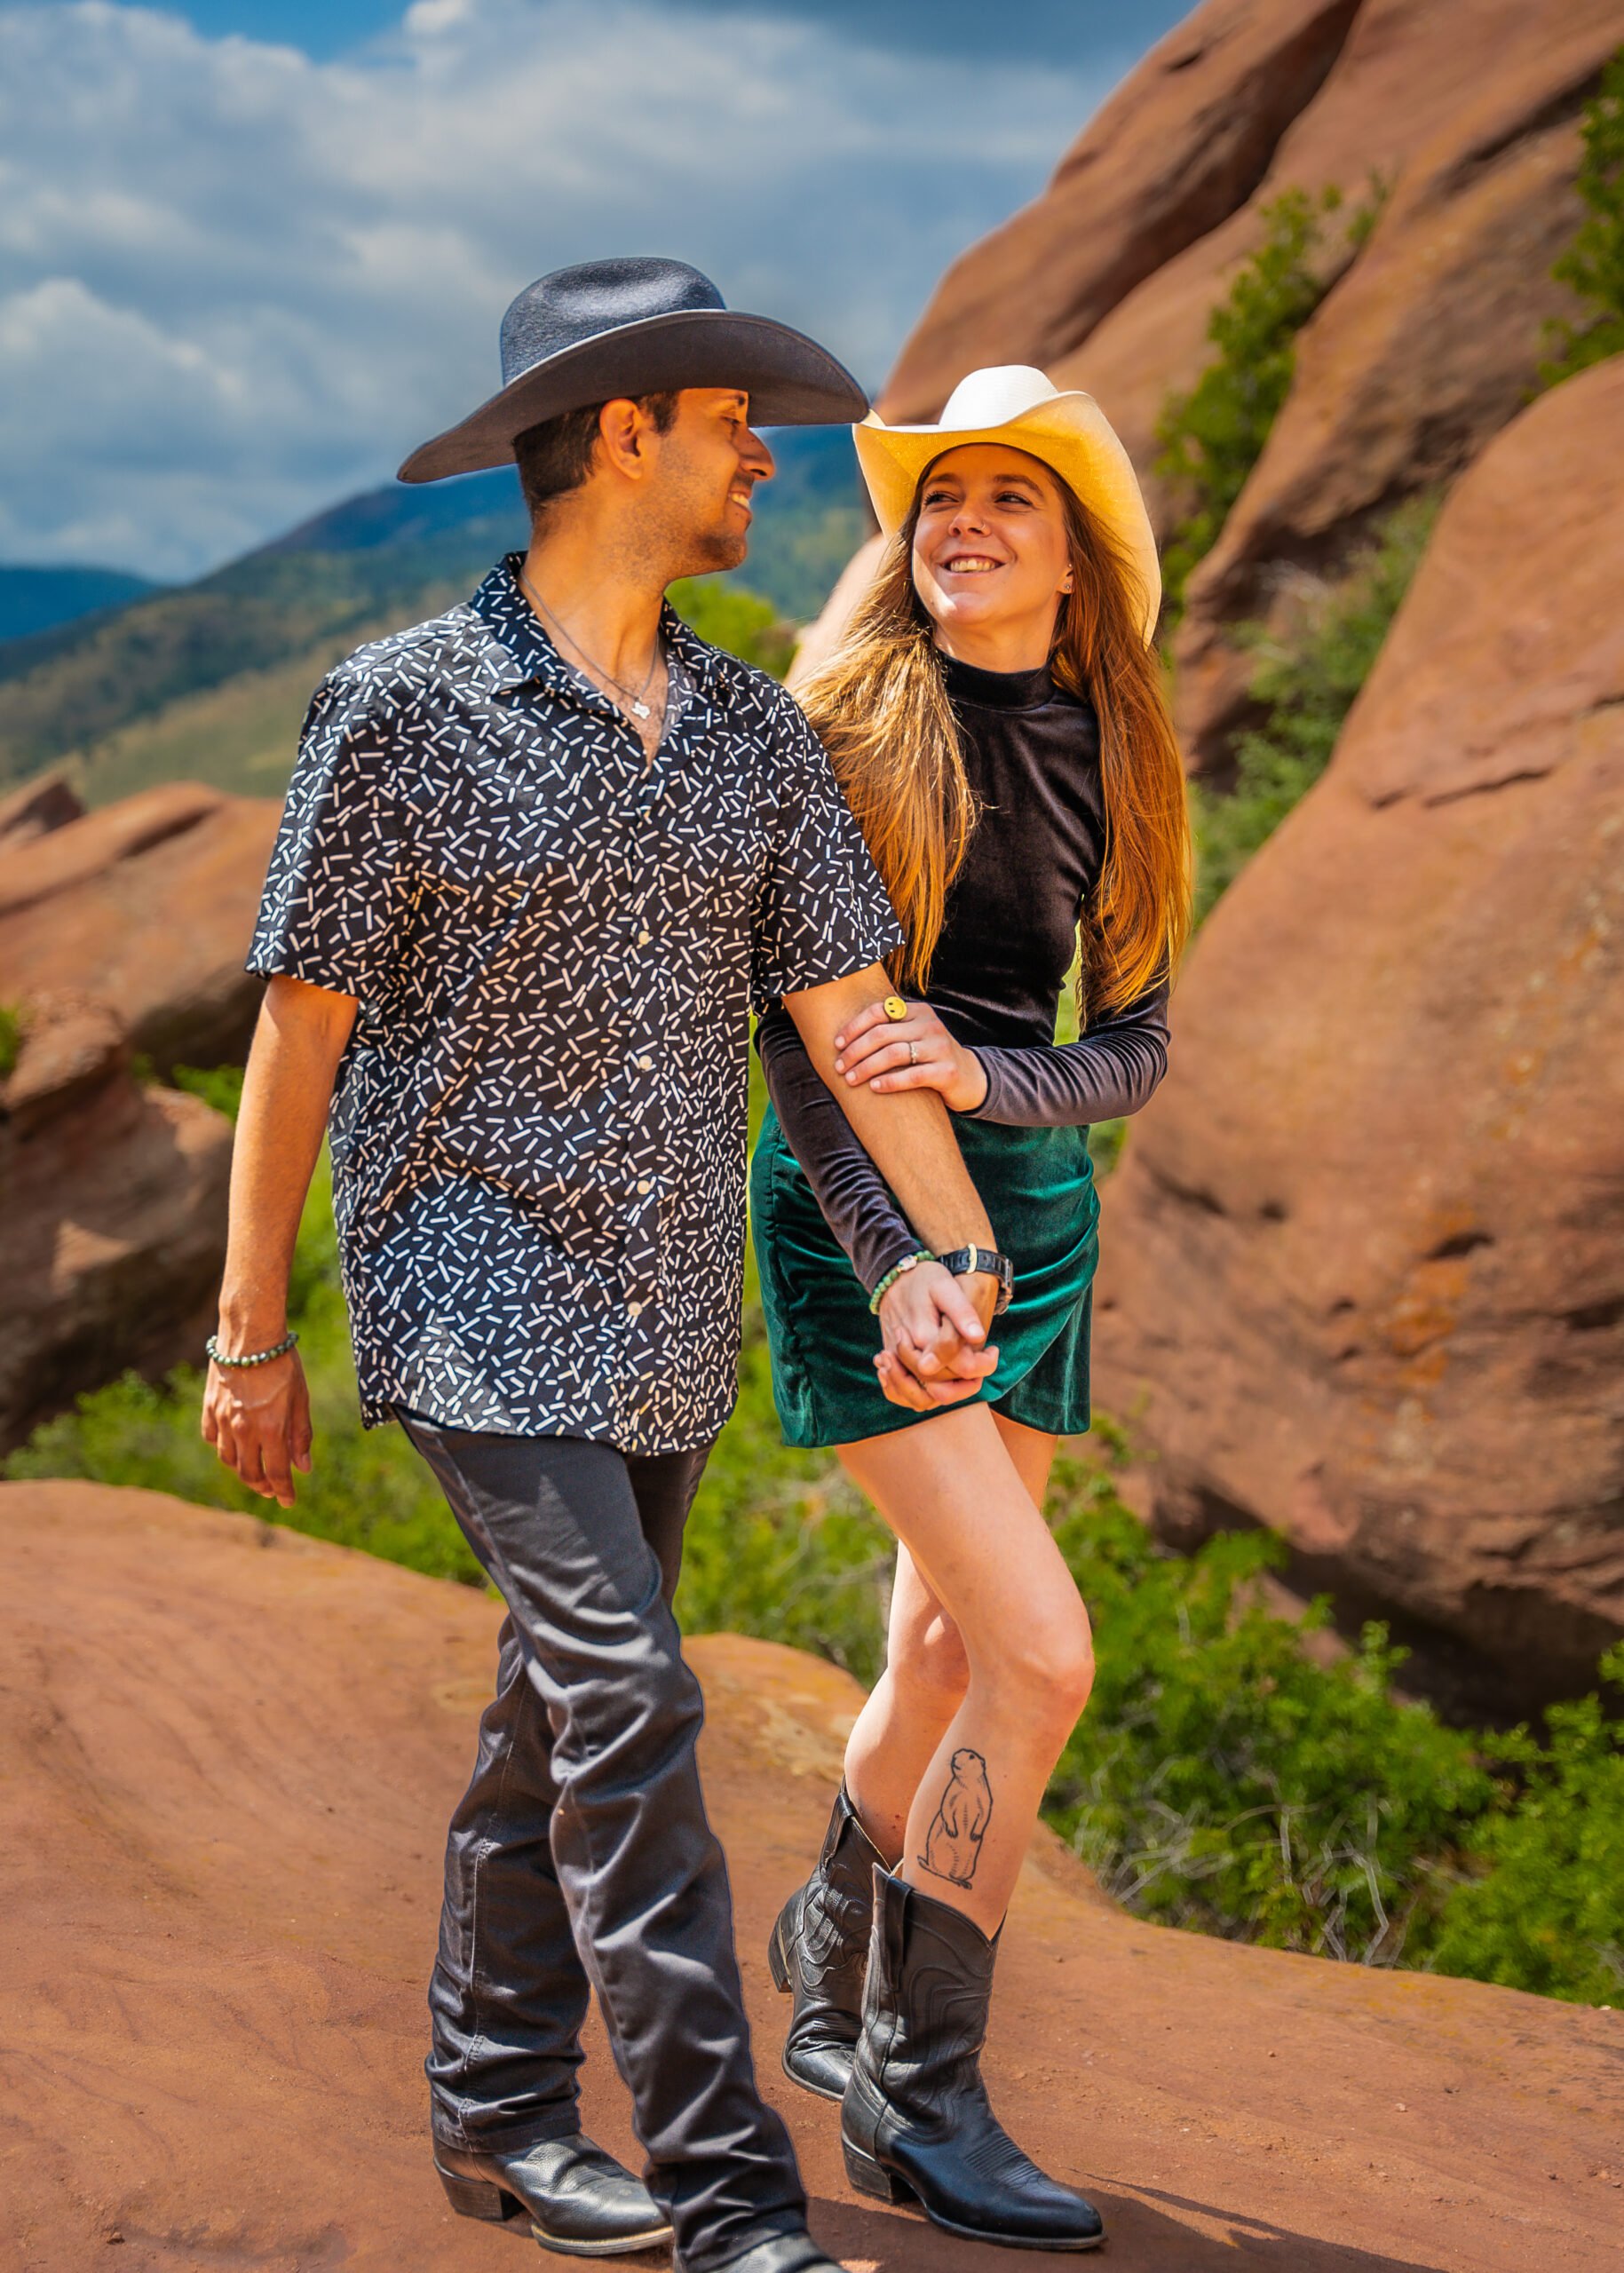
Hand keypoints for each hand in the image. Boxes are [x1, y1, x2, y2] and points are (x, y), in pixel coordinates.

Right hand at [201, 1346, 312, 1508]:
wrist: (249, 1334)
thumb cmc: (282, 1363)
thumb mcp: (301, 1398)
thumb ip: (301, 1435)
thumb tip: (304, 1468)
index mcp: (271, 1429)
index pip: (277, 1473)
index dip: (283, 1492)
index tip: (289, 1502)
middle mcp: (243, 1429)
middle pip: (249, 1473)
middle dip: (262, 1487)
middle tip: (272, 1490)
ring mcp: (222, 1420)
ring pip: (228, 1460)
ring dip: (243, 1470)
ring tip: (255, 1471)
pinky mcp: (209, 1408)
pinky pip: (211, 1439)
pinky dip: (223, 1448)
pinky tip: (233, 1447)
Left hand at [835, 997, 986, 1113]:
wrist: (971, 1078)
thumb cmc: (931, 1058)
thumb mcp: (915, 1036)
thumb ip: (891, 1030)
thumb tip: (844, 1037)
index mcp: (918, 1011)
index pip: (878, 1011)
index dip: (853, 1027)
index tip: (837, 1045)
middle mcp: (930, 1025)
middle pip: (882, 1034)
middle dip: (855, 1051)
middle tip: (839, 1067)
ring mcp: (940, 1047)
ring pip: (893, 1053)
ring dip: (866, 1067)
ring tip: (851, 1079)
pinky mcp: (947, 1071)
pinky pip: (912, 1075)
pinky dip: (889, 1082)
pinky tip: (874, 1087)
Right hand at [875, 1261, 998, 1411]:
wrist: (892, 1275)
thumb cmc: (923, 1279)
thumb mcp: (945, 1286)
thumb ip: (960, 1313)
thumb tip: (979, 1337)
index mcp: (925, 1336)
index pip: (961, 1367)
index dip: (984, 1365)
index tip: (994, 1350)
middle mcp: (908, 1354)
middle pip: (942, 1389)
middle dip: (967, 1384)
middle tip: (984, 1361)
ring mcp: (897, 1360)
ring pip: (920, 1398)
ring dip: (946, 1394)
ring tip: (965, 1375)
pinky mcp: (892, 1361)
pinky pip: (901, 1393)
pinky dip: (921, 1394)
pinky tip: (939, 1380)